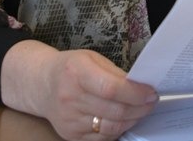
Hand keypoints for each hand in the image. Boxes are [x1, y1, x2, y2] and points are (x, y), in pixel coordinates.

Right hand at [2, 41, 157, 140]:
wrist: (42, 84)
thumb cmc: (71, 67)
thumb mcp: (91, 58)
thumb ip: (114, 73)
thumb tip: (140, 86)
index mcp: (77, 72)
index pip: (112, 88)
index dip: (135, 93)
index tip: (151, 92)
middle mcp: (71, 98)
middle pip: (114, 110)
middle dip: (139, 107)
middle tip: (151, 101)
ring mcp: (70, 120)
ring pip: (111, 127)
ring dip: (132, 120)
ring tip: (141, 110)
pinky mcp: (71, 136)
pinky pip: (102, 138)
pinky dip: (117, 129)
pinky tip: (124, 119)